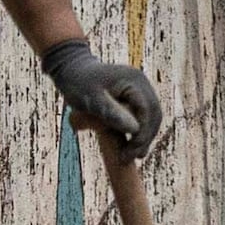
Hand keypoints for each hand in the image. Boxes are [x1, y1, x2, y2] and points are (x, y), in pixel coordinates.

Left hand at [39, 40, 168, 156]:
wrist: (71, 66)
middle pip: (153, 116)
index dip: (142, 134)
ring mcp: (141, 88)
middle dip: (145, 138)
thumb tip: (135, 130)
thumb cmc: (77, 82)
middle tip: (134, 157)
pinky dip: (140, 130)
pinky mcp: (135, 95)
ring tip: (134, 155)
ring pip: (151, 117)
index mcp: (134, 81)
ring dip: (144, 137)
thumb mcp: (91, 100)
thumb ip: (112, 113)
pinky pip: (143, 115)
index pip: (147, 112)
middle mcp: (142, 83)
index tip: (131, 152)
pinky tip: (132, 144)